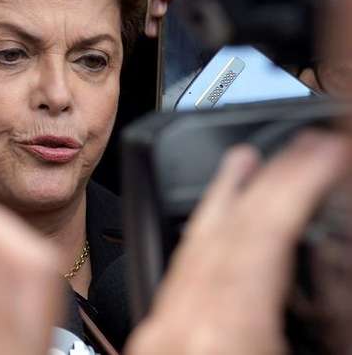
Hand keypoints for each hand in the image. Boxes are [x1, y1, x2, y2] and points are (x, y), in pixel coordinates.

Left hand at [125, 131, 350, 353]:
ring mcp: (156, 334)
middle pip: (222, 233)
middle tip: (305, 146)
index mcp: (220, 337)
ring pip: (190, 249)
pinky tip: (210, 228)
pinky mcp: (152, 342)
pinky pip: (175, 277)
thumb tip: (330, 256)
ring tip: (246, 162)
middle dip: (266, 182)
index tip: (325, 151)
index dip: (294, 185)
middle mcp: (176, 328)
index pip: (259, 237)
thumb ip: (323, 319)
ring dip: (224, 198)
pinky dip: (198, 239)